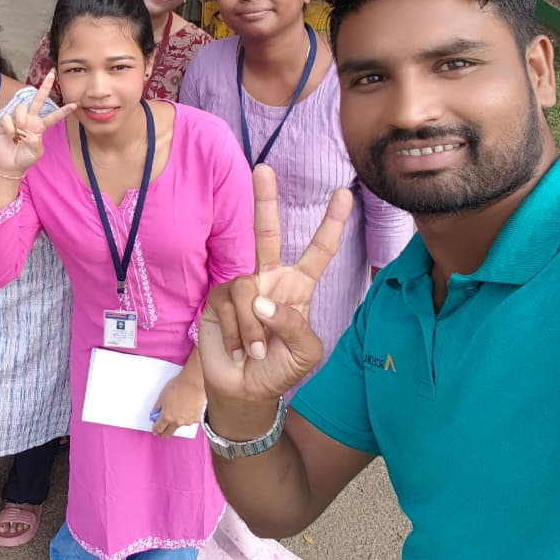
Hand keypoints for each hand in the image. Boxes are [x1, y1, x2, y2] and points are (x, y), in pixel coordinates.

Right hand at [0, 71, 73, 176]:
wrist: (9, 165)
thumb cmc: (24, 158)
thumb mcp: (35, 153)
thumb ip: (35, 143)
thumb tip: (29, 133)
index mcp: (39, 126)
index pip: (53, 116)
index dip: (63, 111)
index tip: (75, 105)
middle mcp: (29, 119)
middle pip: (38, 100)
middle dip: (45, 87)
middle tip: (51, 74)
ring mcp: (16, 119)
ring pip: (21, 108)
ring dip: (20, 120)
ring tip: (19, 133)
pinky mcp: (3, 122)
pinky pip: (7, 118)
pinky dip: (9, 128)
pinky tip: (10, 135)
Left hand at [151, 372, 205, 437]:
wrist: (193, 383)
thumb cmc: (178, 386)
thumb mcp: (161, 396)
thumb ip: (157, 408)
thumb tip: (155, 414)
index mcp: (167, 417)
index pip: (158, 428)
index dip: (155, 429)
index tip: (155, 430)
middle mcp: (177, 422)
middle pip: (168, 433)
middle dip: (164, 433)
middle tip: (163, 432)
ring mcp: (188, 421)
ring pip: (180, 426)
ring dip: (178, 422)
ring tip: (179, 411)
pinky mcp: (197, 419)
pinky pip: (190, 421)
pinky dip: (188, 417)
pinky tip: (188, 409)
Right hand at [199, 165, 352, 408]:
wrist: (245, 391)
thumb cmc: (281, 369)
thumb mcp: (305, 351)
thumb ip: (293, 323)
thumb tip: (263, 299)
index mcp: (298, 288)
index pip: (318, 251)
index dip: (330, 224)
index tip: (342, 195)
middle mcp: (269, 280)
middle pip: (266, 233)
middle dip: (264, 201)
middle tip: (263, 168)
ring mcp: (241, 289)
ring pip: (248, 288)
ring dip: (254, 327)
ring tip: (256, 351)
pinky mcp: (217, 301)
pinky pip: (229, 304)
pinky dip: (237, 330)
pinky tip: (238, 348)